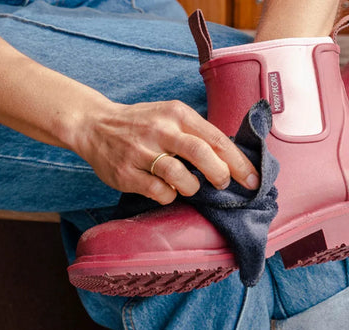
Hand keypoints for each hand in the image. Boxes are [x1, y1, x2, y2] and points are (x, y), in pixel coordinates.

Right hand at [73, 100, 259, 204]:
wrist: (94, 125)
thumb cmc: (143, 124)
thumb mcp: (171, 116)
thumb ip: (198, 134)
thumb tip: (233, 161)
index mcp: (177, 113)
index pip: (215, 137)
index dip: (238, 161)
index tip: (253, 178)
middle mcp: (160, 129)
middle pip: (200, 153)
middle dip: (220, 174)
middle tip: (223, 184)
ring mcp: (141, 151)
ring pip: (179, 176)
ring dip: (192, 187)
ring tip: (191, 187)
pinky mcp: (126, 172)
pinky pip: (159, 192)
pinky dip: (170, 196)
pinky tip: (167, 189)